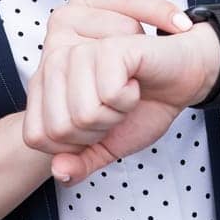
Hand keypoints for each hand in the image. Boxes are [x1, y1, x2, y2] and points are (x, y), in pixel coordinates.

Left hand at [21, 0, 219, 184]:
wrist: (182, 78)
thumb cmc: (144, 106)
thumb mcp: (107, 146)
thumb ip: (79, 162)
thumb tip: (59, 172)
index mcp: (44, 84)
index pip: (36, 136)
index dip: (73, 144)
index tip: (98, 123)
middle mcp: (54, 61)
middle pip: (60, 129)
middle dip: (97, 131)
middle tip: (115, 106)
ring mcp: (79, 51)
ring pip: (83, 113)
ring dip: (115, 114)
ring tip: (126, 91)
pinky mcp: (107, 47)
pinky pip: (108, 95)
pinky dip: (129, 99)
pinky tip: (136, 80)